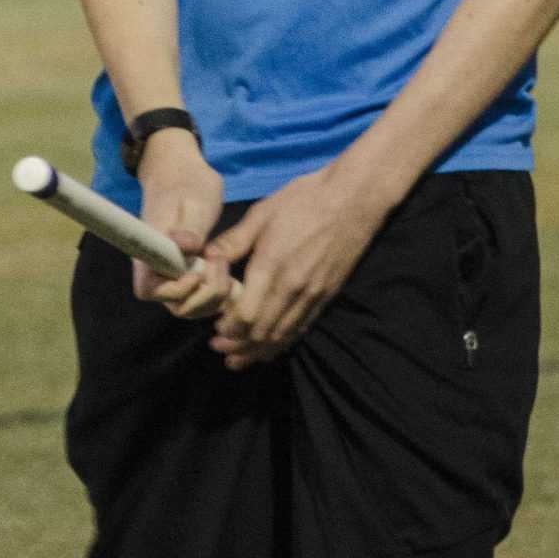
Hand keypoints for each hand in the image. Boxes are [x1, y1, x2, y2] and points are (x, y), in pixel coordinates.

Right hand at [132, 130, 228, 319]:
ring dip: (214, 297)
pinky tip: (232, 275)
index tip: (197, 272)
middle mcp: (159, 268)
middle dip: (204, 297)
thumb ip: (190, 227)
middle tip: (220, 266)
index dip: (174, 292)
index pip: (149, 290)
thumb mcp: (194, 199)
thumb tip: (185, 246)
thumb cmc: (185, 182)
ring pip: (192, 306)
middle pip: (176, 306)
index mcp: (150, 251)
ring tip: (226, 268)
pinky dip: (219, 294)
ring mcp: (175, 273)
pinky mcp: (191, 273)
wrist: (183, 172)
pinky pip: (203, 297)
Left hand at [202, 165, 387, 369]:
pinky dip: (284, 342)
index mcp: (271, 265)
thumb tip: (205, 258)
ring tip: (239, 358)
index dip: (228, 327)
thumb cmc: (304, 199)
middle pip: (262, 331)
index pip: (246, 313)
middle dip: (238, 344)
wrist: (353, 198)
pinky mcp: (328, 295)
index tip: (215, 328)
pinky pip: (302, 328)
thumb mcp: (261, 214)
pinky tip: (271, 346)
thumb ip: (233, 241)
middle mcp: (293, 287)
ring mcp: (313, 294)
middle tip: (220, 347)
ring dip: (259, 350)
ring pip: (283, 335)